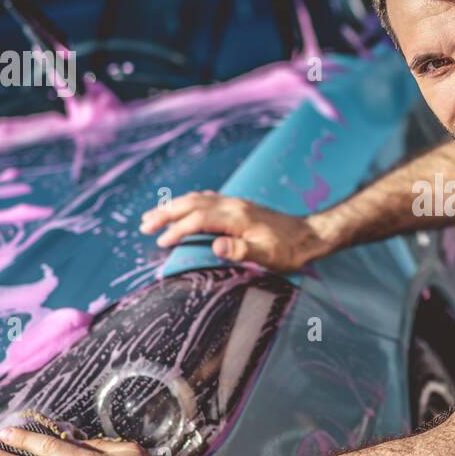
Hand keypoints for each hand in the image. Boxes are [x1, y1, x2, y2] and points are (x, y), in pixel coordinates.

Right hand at [139, 189, 329, 272]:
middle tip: (144, 225)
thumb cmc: (290, 250)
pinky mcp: (240, 206)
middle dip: (166, 213)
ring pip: (198, 198)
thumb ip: (242, 251)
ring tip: (153, 216)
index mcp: (238, 217)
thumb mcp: (269, 257)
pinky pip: (207, 198)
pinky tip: (184, 207)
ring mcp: (237, 203)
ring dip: (174, 206)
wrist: (310, 234)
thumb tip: (216, 246)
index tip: (161, 243)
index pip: (198, 220)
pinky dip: (189, 202)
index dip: (178, 230)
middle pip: (192, 203)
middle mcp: (234, 205)